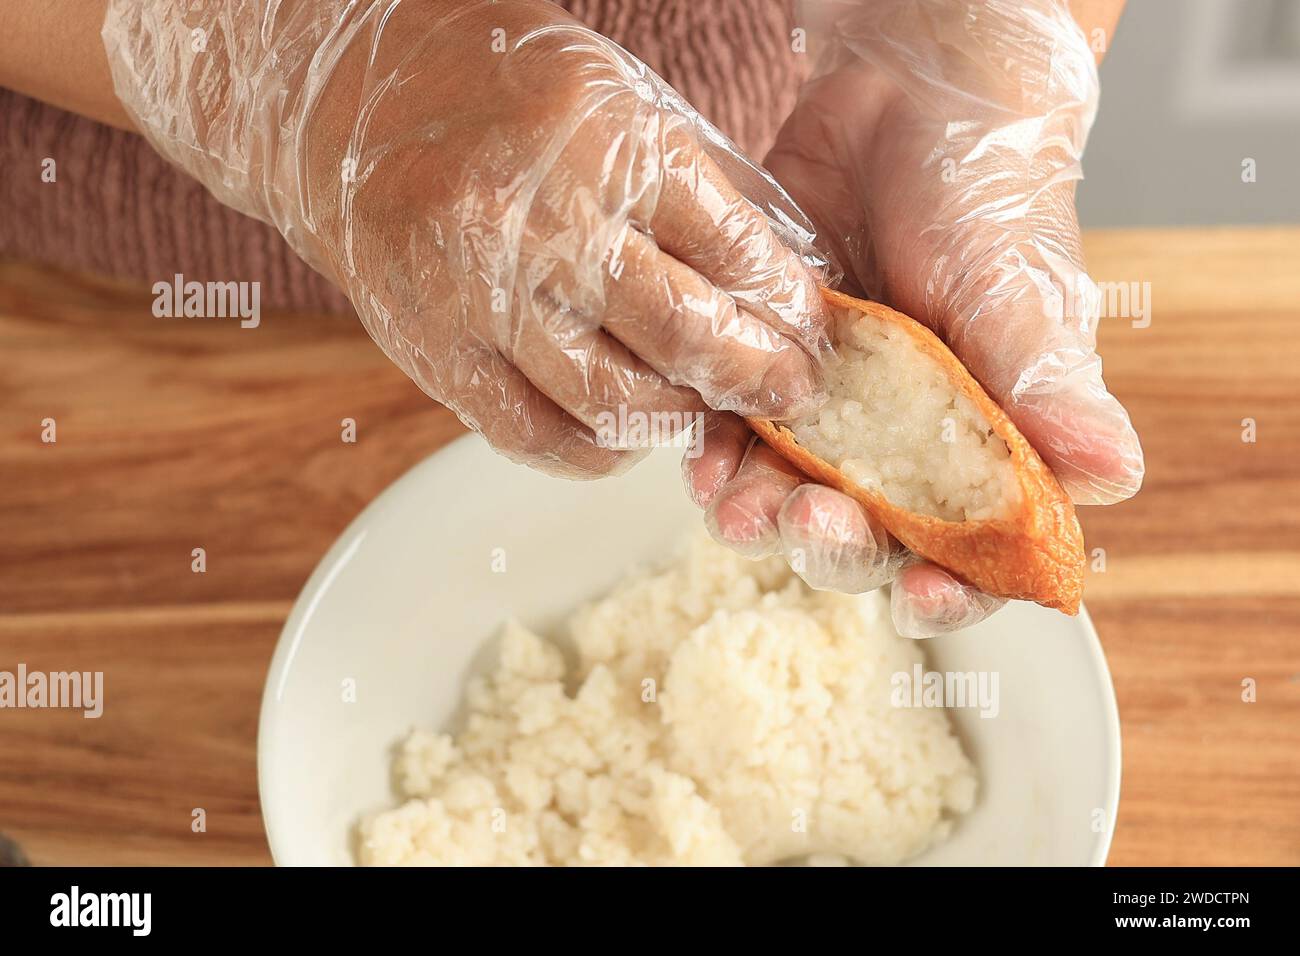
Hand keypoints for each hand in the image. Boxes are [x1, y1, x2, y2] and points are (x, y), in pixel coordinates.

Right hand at [103, 0, 830, 477]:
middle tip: (790, 395)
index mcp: (605, 144)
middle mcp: (542, 223)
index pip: (731, 250)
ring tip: (704, 410)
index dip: (788, 306)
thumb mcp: (620, 99)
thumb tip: (784, 276)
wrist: (347, 103)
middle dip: (756, 378)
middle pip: (682, 336)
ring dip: (678, 420)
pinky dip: (594, 452)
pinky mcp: (434, 351)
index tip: (813, 334)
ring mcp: (481, 295)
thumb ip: (703, 185)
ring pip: (612, 403)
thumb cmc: (499, 88)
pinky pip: (533, 435)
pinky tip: (624, 436)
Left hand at [687, 0, 1142, 635]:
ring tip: (736, 505)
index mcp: (988, 444)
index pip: (977, 548)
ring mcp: (834, 412)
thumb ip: (1050, 387)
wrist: (907, 103)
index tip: (919, 595)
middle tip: (812, 520)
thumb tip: (1113, 476)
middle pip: (869, 537)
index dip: (950, 589)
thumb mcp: (1019, 293)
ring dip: (761, 514)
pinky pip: (735, 437)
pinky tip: (704, 458)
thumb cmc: (988, 197)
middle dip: (836, 545)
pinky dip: (717, 457)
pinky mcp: (770, 371)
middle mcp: (908, 443)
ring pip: (790, 498)